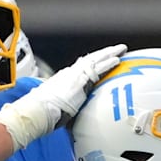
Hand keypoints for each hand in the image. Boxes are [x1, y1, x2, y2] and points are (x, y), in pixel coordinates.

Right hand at [0, 43, 126, 150]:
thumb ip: (62, 104)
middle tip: (116, 49)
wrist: (39, 109)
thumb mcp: (54, 104)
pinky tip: (117, 59)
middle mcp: (70, 73)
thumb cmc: (43, 111)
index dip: (91, 62)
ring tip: (121, 49)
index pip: (81, 67)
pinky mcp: (81, 80)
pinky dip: (108, 63)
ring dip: (109, 54)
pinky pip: (98, 69)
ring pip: (96, 60)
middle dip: (104, 53)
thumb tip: (62, 112)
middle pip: (90, 59)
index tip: (100, 58)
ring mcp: (76, 75)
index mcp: (64, 78)